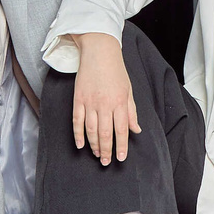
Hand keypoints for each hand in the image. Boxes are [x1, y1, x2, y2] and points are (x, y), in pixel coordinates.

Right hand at [70, 33, 139, 164]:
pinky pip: (77, 121)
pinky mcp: (78, 99)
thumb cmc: (116, 72)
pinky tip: (80, 145)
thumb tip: (136, 130)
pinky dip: (78, 134)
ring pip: (91, 130)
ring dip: (94, 145)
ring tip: (97, 155)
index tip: (120, 158)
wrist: (99, 52)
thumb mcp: (129, 90)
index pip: (122, 130)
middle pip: (105, 133)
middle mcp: (105, 104)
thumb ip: (131, 112)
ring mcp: (90, 102)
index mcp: (120, 102)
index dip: (121, 146)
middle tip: (107, 162)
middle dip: (106, 150)